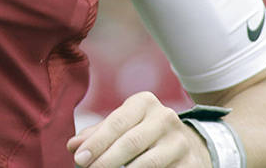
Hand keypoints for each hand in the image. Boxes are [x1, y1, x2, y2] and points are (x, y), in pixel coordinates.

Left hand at [67, 92, 209, 167]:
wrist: (188, 145)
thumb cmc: (144, 134)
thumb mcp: (123, 126)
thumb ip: (98, 134)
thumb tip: (73, 146)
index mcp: (144, 103)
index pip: (116, 123)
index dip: (96, 143)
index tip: (79, 158)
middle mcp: (165, 118)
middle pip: (130, 143)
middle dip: (106, 160)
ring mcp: (180, 141)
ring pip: (148, 163)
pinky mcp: (191, 163)